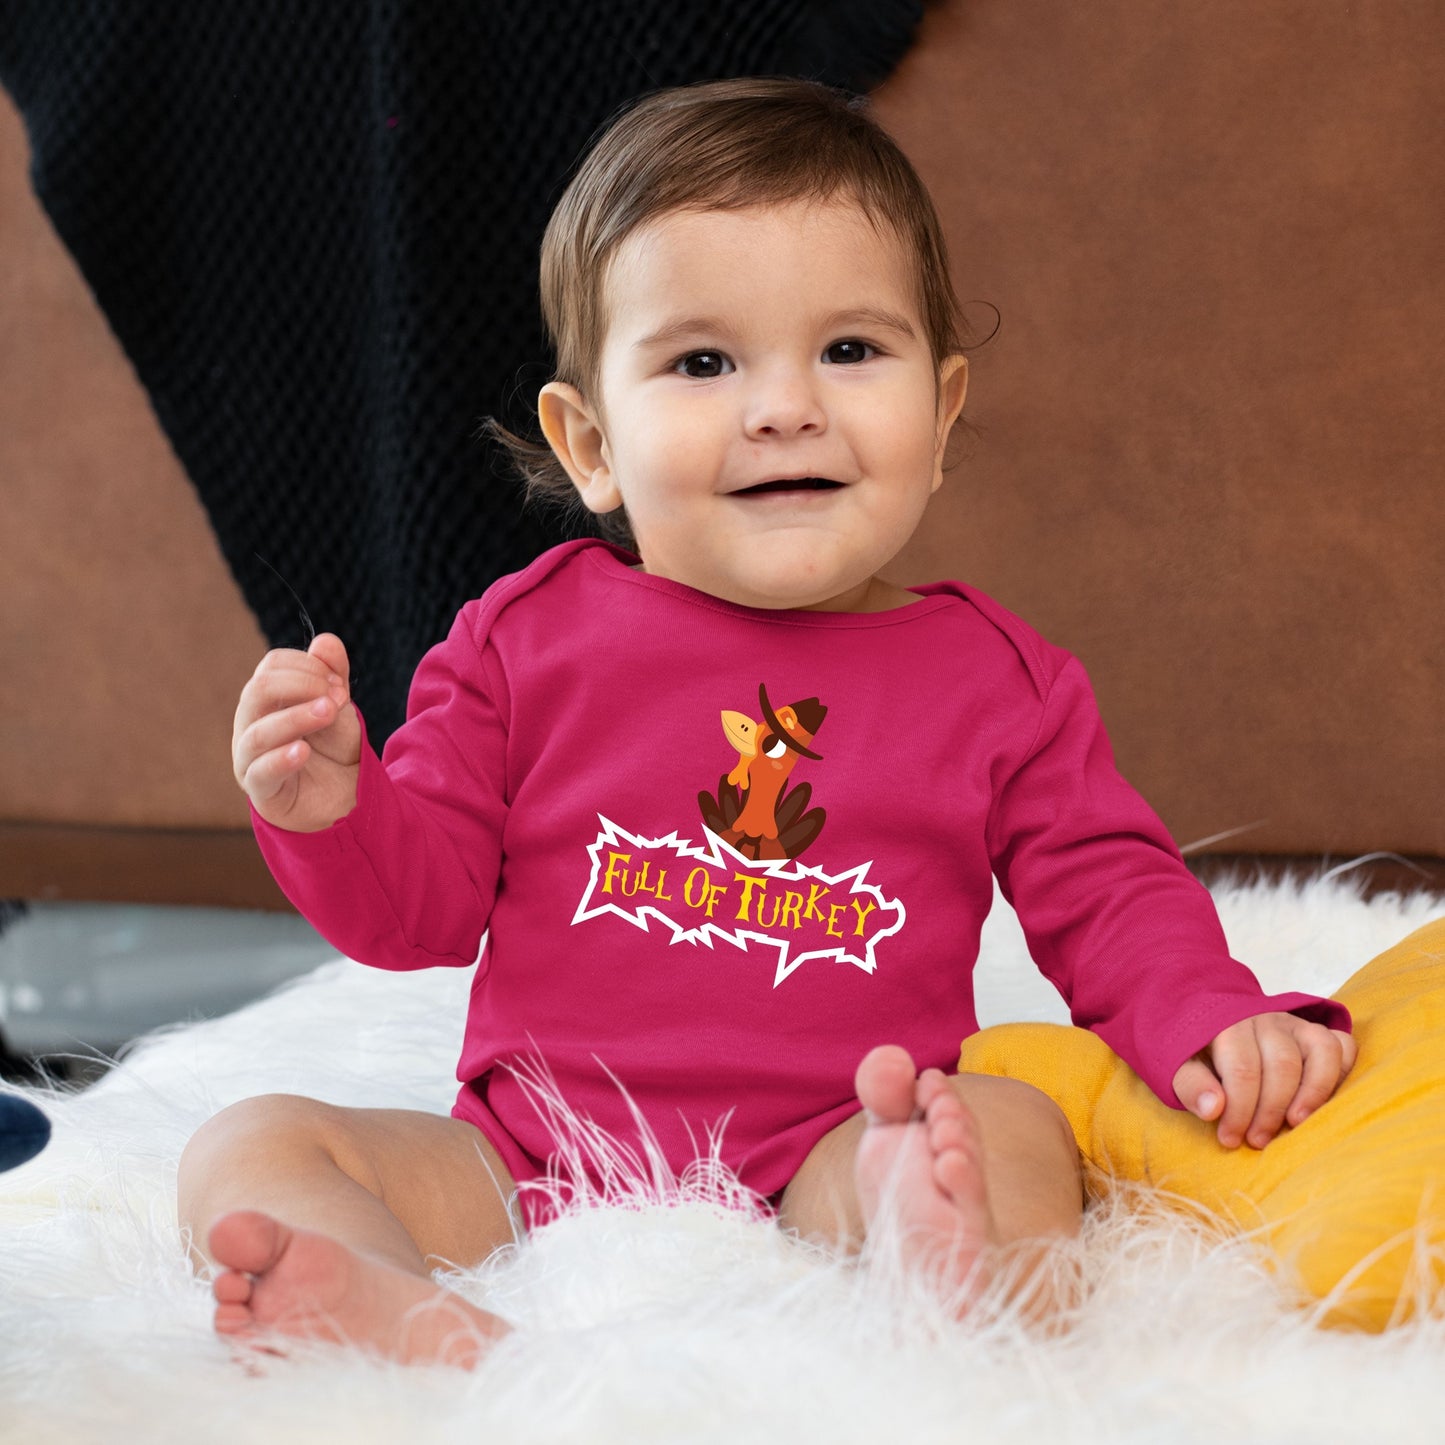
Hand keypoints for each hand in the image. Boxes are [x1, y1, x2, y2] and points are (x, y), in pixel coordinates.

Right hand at [232, 633, 361, 831]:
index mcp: (267, 698)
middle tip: (337, 698)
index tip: (338, 682)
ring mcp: (250, 757)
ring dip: (296, 718)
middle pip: (258, 691)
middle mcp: (251, 723)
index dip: (306, 666)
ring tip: (328, 712)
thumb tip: (326, 641)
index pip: (272, 666)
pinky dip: (281, 758)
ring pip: (258, 732)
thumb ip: (333, 675)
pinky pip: (260, 772)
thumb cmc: (333, 748)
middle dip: (301, 686)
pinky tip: (302, 751)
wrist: (344, 796)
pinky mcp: (260, 789)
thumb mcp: (339, 707)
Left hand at [1172, 1013, 1357, 1149]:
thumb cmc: (1196, 1052)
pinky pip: (1342, 1045)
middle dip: (1271, 1110)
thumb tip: (1213, 1109)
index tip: (1230, 1139)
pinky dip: (1342, 1072)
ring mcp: (1294, 1023)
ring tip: (1296, 1124)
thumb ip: (1191, 1085)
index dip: (1239, 1110)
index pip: (1242, 1068)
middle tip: (1257, 1140)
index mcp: (1227, 1023)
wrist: (1207, 1021)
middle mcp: (1265, 1018)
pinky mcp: (1315, 1032)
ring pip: (1320, 1051)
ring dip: (1313, 1093)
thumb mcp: (1178, 1066)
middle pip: (1282, 1064)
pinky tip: (1325, 1102)